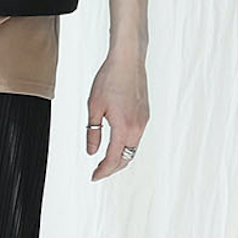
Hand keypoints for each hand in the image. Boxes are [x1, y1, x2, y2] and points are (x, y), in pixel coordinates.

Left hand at [86, 49, 149, 180]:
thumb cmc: (109, 79)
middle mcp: (137, 127)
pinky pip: (136, 138)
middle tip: (98, 172)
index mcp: (124, 127)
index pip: (113, 159)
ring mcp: (143, 121)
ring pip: (132, 149)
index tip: (93, 177)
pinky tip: (116, 144)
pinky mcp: (145, 115)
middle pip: (125, 158)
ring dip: (120, 158)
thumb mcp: (94, 107)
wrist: (128, 59)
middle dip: (112, 169)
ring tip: (105, 161)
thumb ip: (93, 132)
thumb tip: (91, 152)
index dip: (102, 171)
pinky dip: (126, 146)